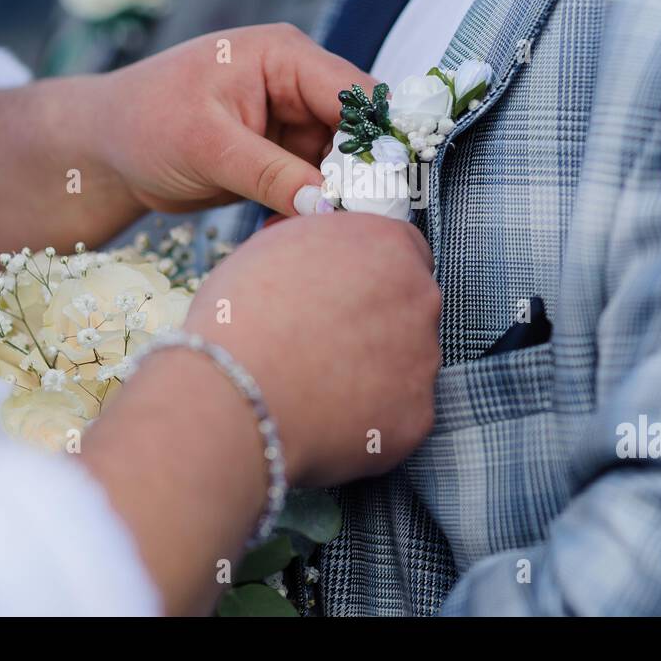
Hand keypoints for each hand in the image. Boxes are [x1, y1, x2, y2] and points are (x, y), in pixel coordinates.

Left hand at [101, 24, 370, 216]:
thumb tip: (329, 205)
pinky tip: (309, 235)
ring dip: (341, 197)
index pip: (353, 94)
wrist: (105, 149)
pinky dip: (317, 209)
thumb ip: (272, 174)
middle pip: (358, 130)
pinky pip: (318, 184)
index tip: (390, 188)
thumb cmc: (144, 125)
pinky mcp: (283, 156)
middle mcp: (296, 83)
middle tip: (367, 222)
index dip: (378, 138)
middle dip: (363, 174)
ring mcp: (291, 121)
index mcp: (283, 56)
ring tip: (336, 234)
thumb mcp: (208, 147)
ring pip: (343, 163)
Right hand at [182, 213, 441, 487]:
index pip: (403, 248)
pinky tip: (329, 413)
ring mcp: (424, 358)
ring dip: (376, 369)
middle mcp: (419, 297)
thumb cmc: (242, 318)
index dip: (371, 273)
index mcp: (387, 246)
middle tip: (328, 341)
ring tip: (319, 381)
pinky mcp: (417, 414)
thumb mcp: (277, 247)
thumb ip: (324, 248)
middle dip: (377, 321)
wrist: (235, 392)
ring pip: (408, 361)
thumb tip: (324, 261)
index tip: (348, 292)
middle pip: (410, 306)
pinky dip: (372, 415)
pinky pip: (400, 411)